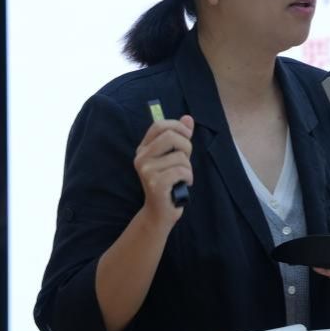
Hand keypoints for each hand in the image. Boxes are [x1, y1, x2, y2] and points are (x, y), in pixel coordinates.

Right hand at [133, 114, 193, 230]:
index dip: (177, 127)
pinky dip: (188, 177)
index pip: (159, 126)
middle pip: (171, 136)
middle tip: (185, 161)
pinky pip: (182, 171)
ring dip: (188, 168)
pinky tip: (183, 184)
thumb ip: (180, 137)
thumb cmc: (169, 182)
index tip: (187, 136)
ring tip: (182, 177)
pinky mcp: (155, 184)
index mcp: (143, 149)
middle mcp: (141, 158)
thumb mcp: (173, 157)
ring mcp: (146, 171)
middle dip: (186, 147)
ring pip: (180, 156)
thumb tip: (188, 118)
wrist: (159, 212)